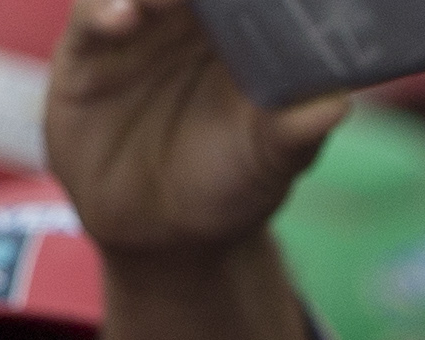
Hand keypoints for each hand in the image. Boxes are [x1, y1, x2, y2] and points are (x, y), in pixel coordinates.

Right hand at [45, 0, 348, 258]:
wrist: (165, 233)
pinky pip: (92, 15)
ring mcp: (137, 26)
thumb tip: (336, 106)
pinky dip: (104, 9)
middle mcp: (189, 16)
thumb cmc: (232, 182)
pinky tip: (123, 17)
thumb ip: (298, 130)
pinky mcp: (88, 50)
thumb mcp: (271, 161)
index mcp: (244, 26)